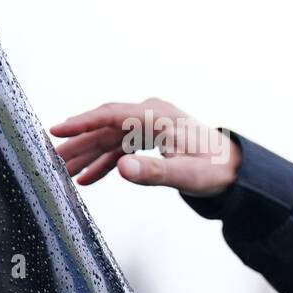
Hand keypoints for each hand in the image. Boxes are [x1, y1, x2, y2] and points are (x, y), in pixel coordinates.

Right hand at [51, 98, 239, 196]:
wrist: (237, 170)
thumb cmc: (216, 169)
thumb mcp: (185, 174)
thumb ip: (154, 172)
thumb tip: (122, 168)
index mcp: (158, 116)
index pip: (111, 115)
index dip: (82, 123)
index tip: (56, 131)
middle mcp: (152, 116)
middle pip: (106, 128)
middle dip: (80, 145)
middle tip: (55, 161)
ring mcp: (151, 126)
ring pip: (111, 139)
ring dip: (90, 156)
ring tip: (67, 173)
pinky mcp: (152, 137)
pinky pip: (123, 147)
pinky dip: (107, 162)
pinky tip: (89, 177)